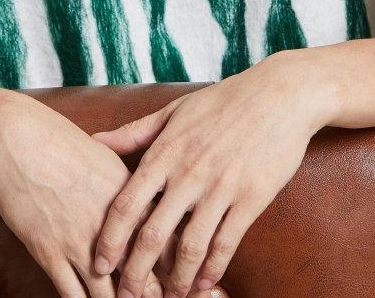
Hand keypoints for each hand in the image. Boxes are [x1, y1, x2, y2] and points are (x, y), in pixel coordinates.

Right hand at [0, 99, 176, 297]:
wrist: (20, 141)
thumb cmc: (64, 144)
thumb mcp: (110, 162)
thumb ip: (134, 190)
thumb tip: (153, 202)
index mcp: (133, 204)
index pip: (169, 249)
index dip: (180, 272)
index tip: (183, 284)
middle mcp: (111, 228)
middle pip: (145, 279)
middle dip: (154, 297)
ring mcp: (79, 243)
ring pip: (108, 295)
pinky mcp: (50, 253)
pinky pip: (72, 294)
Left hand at [88, 52, 328, 296]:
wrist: (280, 95)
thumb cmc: (223, 101)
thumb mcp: (174, 111)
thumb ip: (134, 132)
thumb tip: (94, 140)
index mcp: (164, 152)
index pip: (126, 204)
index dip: (110, 240)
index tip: (99, 264)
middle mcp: (188, 173)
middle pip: (153, 234)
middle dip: (136, 272)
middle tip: (126, 296)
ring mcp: (220, 187)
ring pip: (191, 247)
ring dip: (177, 279)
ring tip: (169, 297)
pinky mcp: (251, 199)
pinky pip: (227, 243)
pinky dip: (213, 269)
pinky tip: (204, 284)